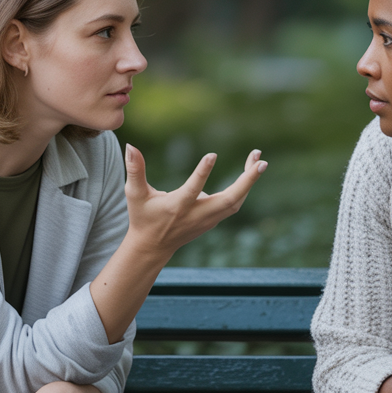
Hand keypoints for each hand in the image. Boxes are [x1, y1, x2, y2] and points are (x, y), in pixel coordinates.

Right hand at [123, 144, 266, 259]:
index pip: (192, 191)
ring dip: (249, 181)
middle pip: (229, 201)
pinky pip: (234, 203)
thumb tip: (130, 145)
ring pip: (236, 202)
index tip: (212, 155)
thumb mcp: (135, 194)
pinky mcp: (213, 220)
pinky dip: (244, 188)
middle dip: (247, 181)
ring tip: (257, 159)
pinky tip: (249, 171)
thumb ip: (135, 170)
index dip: (202, 173)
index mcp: (177, 207)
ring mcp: (208, 220)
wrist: (153, 247)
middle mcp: (196, 215)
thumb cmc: (143, 217)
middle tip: (261, 160)